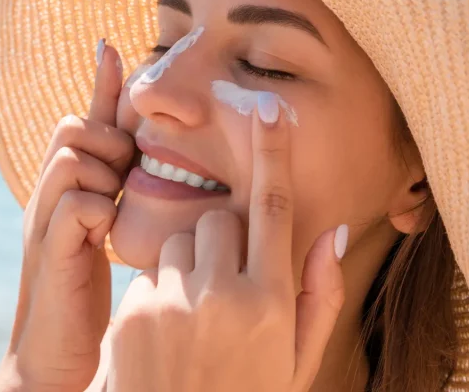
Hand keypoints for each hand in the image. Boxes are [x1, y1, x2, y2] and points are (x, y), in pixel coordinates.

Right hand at [0, 40, 133, 391]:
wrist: (55, 357)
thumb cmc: (87, 296)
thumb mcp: (106, 234)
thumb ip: (119, 195)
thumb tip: (142, 160)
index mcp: (66, 189)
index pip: (82, 121)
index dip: (99, 84)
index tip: (113, 44)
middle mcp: (48, 196)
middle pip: (71, 127)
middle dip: (106, 139)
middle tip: (123, 173)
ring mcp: (43, 221)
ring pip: (71, 156)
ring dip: (103, 172)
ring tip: (114, 205)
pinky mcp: (49, 252)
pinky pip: (74, 202)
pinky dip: (96, 209)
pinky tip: (106, 235)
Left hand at [106, 92, 346, 391]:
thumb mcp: (296, 360)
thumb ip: (320, 295)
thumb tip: (335, 230)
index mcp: (272, 303)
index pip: (275, 209)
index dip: (273, 153)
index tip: (269, 108)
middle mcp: (224, 296)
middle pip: (219, 220)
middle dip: (223, 241)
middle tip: (224, 288)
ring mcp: (174, 303)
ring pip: (180, 241)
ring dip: (189, 266)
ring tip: (194, 320)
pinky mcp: (133, 312)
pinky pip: (149, 273)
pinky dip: (159, 293)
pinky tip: (165, 336)